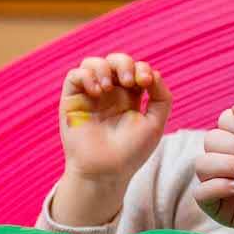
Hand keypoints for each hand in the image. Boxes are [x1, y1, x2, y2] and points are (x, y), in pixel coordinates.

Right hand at [58, 53, 172, 183]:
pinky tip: (97, 91)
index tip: (146, 82)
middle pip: (115, 61)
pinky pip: (75, 75)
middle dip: (125, 63)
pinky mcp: (72, 100)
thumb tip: (155, 73)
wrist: (106, 171)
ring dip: (104, 68)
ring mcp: (90, 95)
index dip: (142, 68)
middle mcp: (109, 93)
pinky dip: (87, 76)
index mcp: (130, 97)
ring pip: (93, 63)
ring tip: (108, 88)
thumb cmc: (131, 152)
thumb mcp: (155, 124)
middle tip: (129, 81)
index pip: (135, 69)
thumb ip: (161, 97)